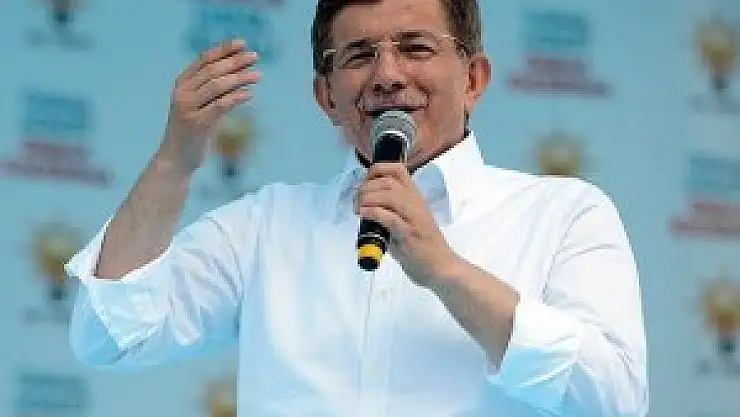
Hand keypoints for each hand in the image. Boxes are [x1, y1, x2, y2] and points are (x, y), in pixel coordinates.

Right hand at [158, 39, 260, 173]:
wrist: (176, 157)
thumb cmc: (192, 129)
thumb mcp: (199, 104)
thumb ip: (212, 88)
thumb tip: (239, 70)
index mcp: (182, 83)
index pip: (204, 59)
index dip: (224, 49)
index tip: (243, 43)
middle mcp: (183, 92)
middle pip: (213, 70)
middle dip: (235, 61)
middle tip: (255, 57)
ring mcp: (188, 108)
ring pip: (217, 86)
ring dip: (240, 78)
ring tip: (258, 75)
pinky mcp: (197, 124)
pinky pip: (220, 106)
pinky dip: (236, 98)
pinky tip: (250, 94)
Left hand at [355, 163, 459, 286]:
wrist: (441, 268)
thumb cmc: (423, 246)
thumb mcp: (407, 221)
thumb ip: (390, 211)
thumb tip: (364, 206)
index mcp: (415, 197)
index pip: (398, 170)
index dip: (377, 170)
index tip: (365, 182)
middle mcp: (415, 203)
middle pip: (388, 181)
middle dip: (366, 187)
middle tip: (356, 202)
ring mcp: (414, 218)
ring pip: (389, 195)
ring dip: (367, 198)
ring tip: (358, 209)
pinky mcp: (409, 235)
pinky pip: (390, 217)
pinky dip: (373, 212)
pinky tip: (363, 215)